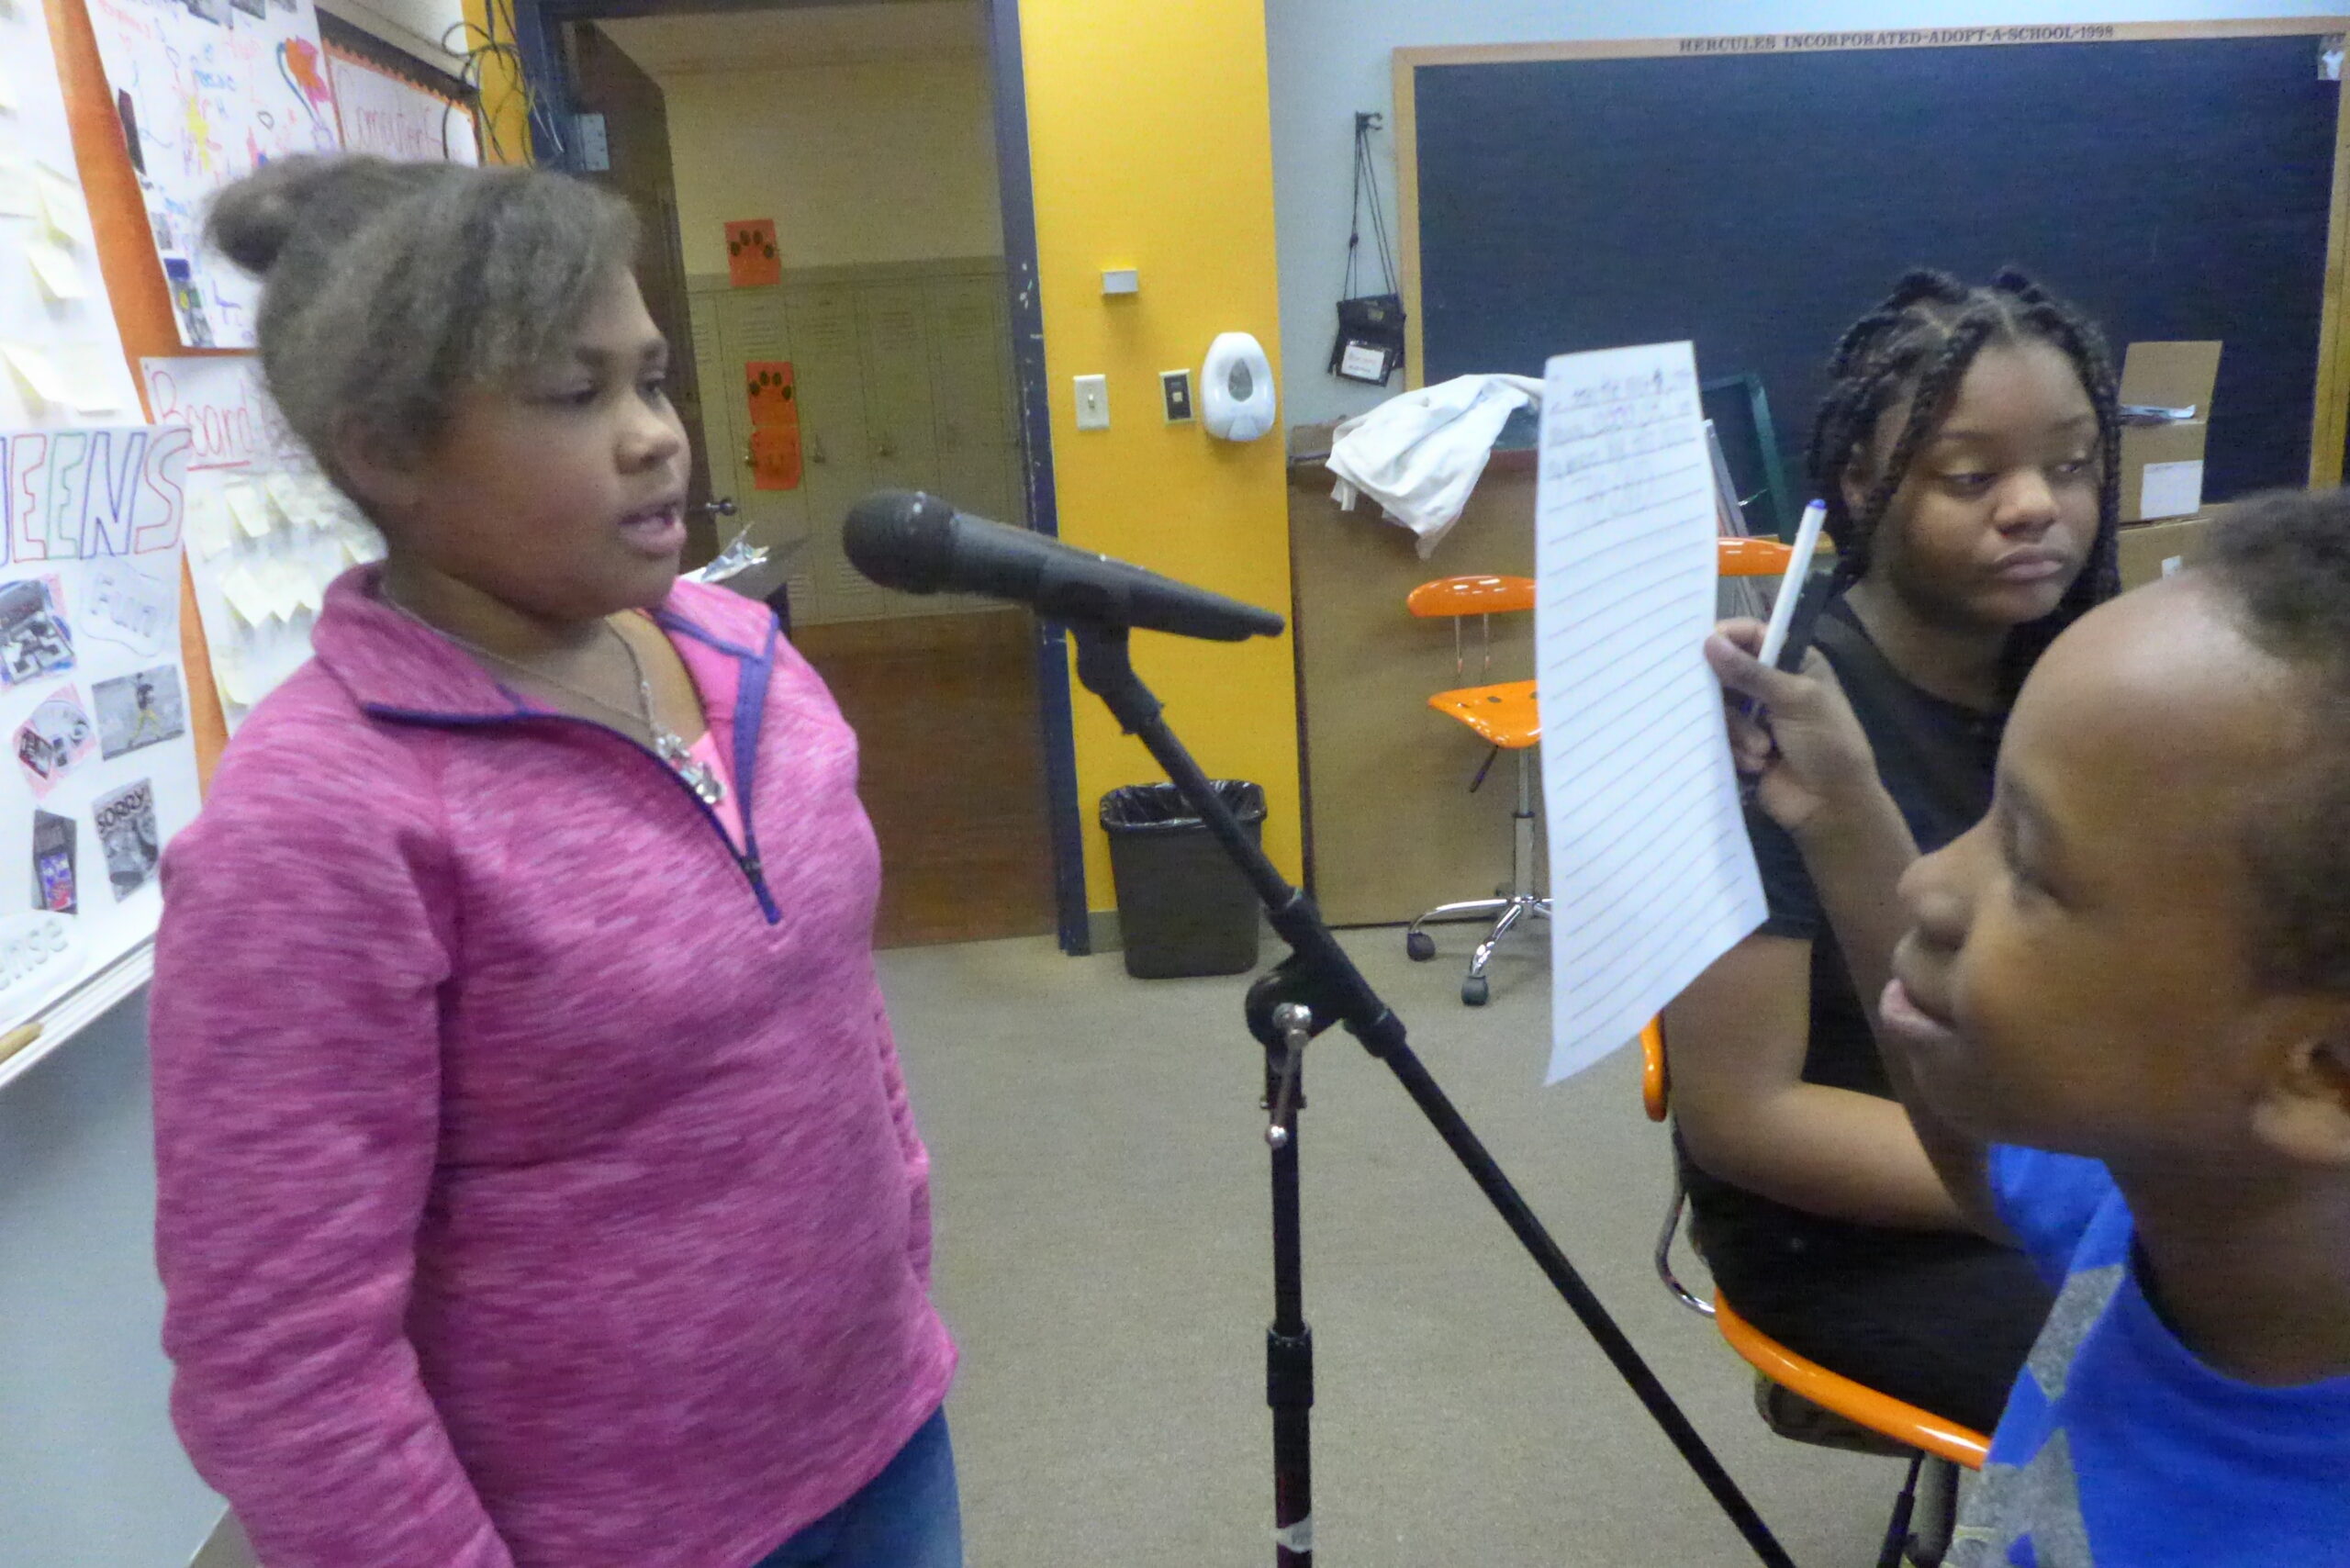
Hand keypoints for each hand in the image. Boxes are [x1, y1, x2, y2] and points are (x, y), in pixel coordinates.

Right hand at [1706, 619, 1879, 837]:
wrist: (1831, 804)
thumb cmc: (1826, 742)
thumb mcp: (1794, 700)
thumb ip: (1750, 672)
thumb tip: (1709, 641)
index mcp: (1793, 663)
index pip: (1753, 636)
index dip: (1727, 637)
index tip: (1700, 646)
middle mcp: (1772, 685)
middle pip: (1727, 672)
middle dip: (1729, 694)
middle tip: (1720, 702)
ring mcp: (1755, 717)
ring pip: (1720, 708)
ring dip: (1740, 730)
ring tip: (1762, 748)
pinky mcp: (1741, 745)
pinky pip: (1720, 736)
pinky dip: (1737, 750)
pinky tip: (1758, 764)